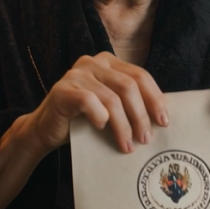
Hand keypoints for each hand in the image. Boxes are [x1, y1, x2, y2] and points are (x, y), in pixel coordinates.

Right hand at [26, 52, 168, 154]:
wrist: (46, 129)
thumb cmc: (82, 120)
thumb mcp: (110, 107)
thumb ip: (129, 102)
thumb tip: (162, 117)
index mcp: (109, 62)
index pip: (140, 76)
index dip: (155, 99)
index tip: (164, 122)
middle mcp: (93, 63)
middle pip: (129, 86)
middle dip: (141, 116)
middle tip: (145, 139)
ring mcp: (76, 74)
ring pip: (112, 99)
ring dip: (123, 126)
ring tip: (127, 145)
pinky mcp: (63, 90)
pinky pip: (90, 103)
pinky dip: (100, 118)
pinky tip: (101, 129)